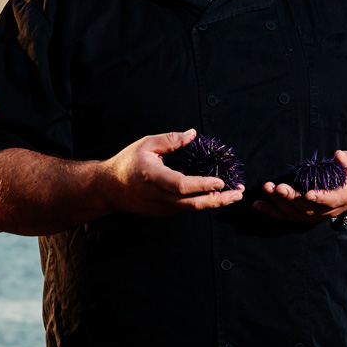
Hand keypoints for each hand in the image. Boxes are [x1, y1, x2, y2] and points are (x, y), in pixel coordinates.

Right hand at [99, 129, 243, 215]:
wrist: (108, 188)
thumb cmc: (127, 163)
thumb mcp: (146, 144)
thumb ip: (170, 140)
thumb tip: (192, 134)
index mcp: (154, 178)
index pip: (182, 185)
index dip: (202, 185)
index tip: (220, 181)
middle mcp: (159, 197)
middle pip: (193, 203)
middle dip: (219, 199)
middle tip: (238, 193)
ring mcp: (162, 208)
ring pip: (192, 208)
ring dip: (215, 202)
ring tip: (234, 195)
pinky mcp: (164, 213)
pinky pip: (186, 208)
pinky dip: (203, 203)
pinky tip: (216, 196)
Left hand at [252, 150, 346, 222]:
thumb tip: (339, 156)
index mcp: (341, 198)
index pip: (331, 200)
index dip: (320, 198)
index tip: (309, 194)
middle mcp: (326, 211)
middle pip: (307, 208)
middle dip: (292, 198)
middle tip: (279, 187)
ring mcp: (313, 216)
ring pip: (294, 213)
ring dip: (279, 202)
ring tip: (268, 188)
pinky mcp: (303, 216)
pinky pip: (286, 216)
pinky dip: (271, 211)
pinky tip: (257, 204)